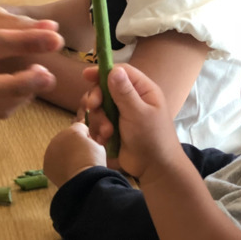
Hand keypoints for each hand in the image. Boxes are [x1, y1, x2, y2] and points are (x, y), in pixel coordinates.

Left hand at [43, 122, 105, 186]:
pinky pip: (54, 161)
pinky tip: (68, 172)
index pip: (80, 128)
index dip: (87, 137)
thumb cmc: (94, 162)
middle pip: (67, 138)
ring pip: (59, 149)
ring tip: (75, 166)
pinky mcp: (46, 163)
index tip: (91, 146)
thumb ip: (90, 140)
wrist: (83, 181)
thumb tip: (86, 141)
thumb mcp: (98, 146)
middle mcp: (58, 137)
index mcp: (72, 131)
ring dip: (65, 154)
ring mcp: (50, 150)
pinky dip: (59, 166)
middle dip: (74, 145)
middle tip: (82, 158)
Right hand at [82, 64, 182, 181]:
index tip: (86, 75)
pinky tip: (104, 140)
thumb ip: (125, 92)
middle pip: (104, 88)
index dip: (103, 71)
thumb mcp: (138, 113)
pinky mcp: (112, 127)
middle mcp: (130, 98)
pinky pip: (96, 122)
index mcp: (142, 90)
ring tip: (107, 133)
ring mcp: (120, 113)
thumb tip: (113, 70)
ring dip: (98, 119)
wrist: (154, 169)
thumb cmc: (152, 138)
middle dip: (96, 99)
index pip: (121, 72)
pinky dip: (97, 130)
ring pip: (98, 107)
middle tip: (92, 107)